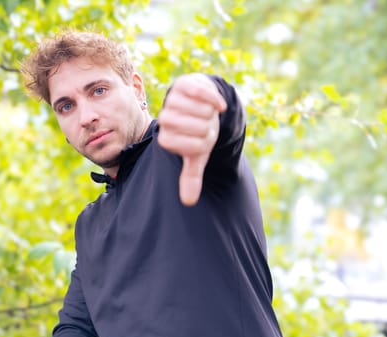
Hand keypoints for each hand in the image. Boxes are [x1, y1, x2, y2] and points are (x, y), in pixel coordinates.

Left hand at [157, 74, 226, 205]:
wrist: (202, 105)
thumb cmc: (200, 133)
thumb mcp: (197, 155)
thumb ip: (191, 176)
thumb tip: (188, 202)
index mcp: (167, 136)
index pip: (172, 143)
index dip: (194, 143)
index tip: (202, 141)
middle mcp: (166, 118)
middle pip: (187, 126)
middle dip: (204, 127)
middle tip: (207, 126)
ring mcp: (174, 99)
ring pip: (195, 110)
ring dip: (209, 114)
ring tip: (209, 115)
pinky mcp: (185, 84)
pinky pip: (199, 92)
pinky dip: (213, 99)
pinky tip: (219, 106)